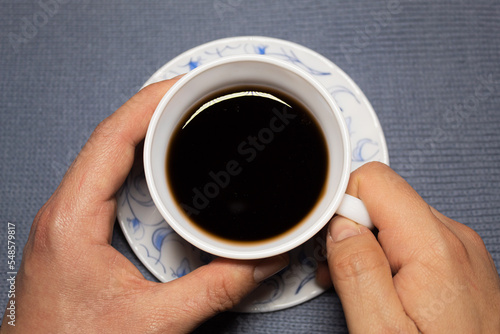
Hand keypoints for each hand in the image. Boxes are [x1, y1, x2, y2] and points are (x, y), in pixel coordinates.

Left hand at [0, 79, 287, 333]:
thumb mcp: (155, 322)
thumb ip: (215, 290)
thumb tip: (261, 263)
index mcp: (72, 219)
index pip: (112, 137)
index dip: (151, 102)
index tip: (186, 85)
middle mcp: (63, 211)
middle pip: (110, 136)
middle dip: (154, 107)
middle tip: (193, 94)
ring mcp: (67, 218)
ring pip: (105, 153)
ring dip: (143, 129)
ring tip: (181, 115)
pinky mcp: (75, 230)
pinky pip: (105, 176)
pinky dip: (135, 156)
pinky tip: (157, 158)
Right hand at [325, 162, 499, 332]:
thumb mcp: (381, 330)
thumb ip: (356, 269)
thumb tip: (340, 226)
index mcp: (434, 247)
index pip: (374, 181)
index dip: (340, 205)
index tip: (327, 240)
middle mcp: (454, 238)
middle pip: (383, 197)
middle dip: (351, 228)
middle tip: (340, 272)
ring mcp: (460, 249)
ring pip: (395, 217)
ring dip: (367, 244)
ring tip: (361, 287)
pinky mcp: (459, 261)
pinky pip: (412, 237)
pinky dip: (387, 254)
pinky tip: (382, 286)